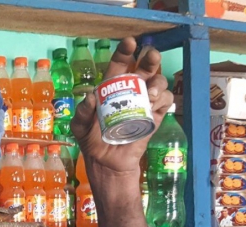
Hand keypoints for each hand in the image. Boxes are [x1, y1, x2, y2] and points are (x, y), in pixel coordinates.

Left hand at [71, 37, 174, 180]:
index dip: (125, 52)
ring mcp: (144, 103)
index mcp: (111, 89)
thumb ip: (82, 113)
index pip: (120, 64)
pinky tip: (154, 103)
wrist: (107, 163)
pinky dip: (163, 99)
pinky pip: (165, 102)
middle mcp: (130, 91)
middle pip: (145, 68)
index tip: (130, 43)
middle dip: (150, 59)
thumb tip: (91, 97)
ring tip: (149, 94)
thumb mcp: (80, 127)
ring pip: (158, 83)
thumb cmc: (92, 141)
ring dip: (157, 83)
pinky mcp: (155, 117)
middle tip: (150, 57)